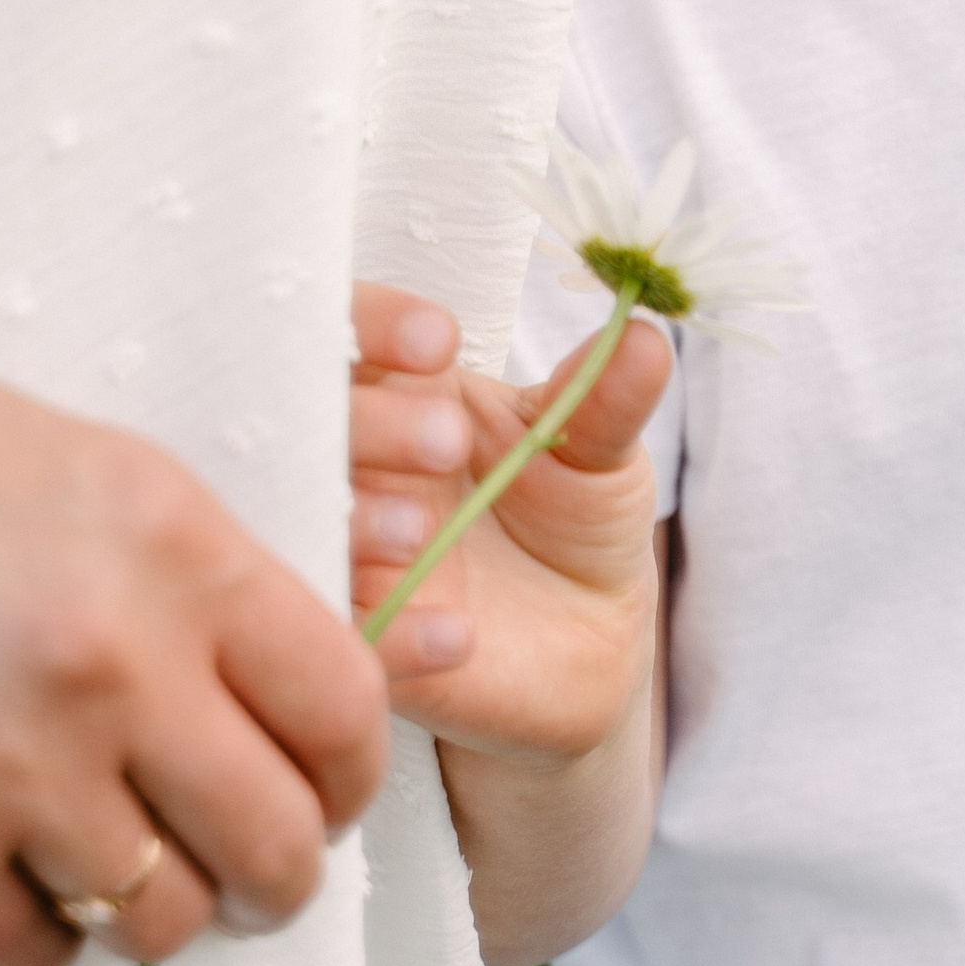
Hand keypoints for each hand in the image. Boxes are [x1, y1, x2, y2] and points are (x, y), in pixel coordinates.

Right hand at [0, 331, 390, 965]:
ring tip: (127, 861)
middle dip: (284, 873)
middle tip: (262, 869)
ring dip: (159, 904)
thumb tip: (289, 692)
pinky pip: (34, 952)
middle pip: (277, 841)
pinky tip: (16, 868)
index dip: (355, 771)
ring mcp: (7, 775)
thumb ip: (203, 583)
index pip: (342, 708)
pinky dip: (39, 928)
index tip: (334, 789)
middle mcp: (110, 669)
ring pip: (162, 918)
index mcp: (173, 554)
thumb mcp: (95, 475)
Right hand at [348, 289, 671, 766]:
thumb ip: (608, 396)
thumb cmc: (576, 512)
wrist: (591, 635)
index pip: (356, 332)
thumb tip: (648, 333)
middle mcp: (358, 466)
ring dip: (363, 523)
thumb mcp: (600, 450)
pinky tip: (458, 636)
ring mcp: (353, 553)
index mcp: (405, 392)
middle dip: (372, 423)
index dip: (378, 324)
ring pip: (316, 526)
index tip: (437, 343)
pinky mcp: (367, 641)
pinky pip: (356, 636)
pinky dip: (397, 635)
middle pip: (320, 423)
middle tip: (447, 442)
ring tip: (423, 531)